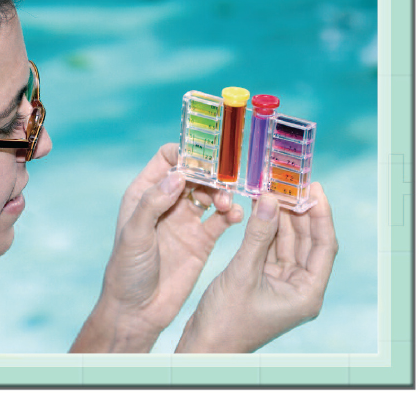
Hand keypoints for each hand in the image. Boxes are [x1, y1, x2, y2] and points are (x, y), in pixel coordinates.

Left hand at [70, 143, 242, 351]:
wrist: (138, 310)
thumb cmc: (126, 270)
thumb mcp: (134, 233)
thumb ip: (153, 203)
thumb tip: (178, 176)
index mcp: (145, 193)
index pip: (167, 159)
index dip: (186, 154)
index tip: (203, 159)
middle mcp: (166, 202)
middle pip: (194, 173)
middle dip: (210, 173)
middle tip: (223, 180)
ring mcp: (185, 220)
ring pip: (210, 193)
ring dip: (222, 193)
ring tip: (225, 204)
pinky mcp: (202, 240)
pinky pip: (221, 219)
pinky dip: (231, 213)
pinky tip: (234, 216)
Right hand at [175, 183, 337, 352]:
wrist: (205, 345)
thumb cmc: (226, 319)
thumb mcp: (243, 273)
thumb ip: (258, 235)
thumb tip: (270, 198)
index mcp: (307, 293)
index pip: (324, 245)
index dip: (321, 214)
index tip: (314, 188)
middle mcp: (300, 288)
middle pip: (308, 241)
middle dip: (300, 212)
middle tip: (291, 182)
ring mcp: (282, 284)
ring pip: (288, 242)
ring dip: (282, 217)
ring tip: (276, 188)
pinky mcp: (264, 280)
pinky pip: (271, 248)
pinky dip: (267, 229)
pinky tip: (262, 208)